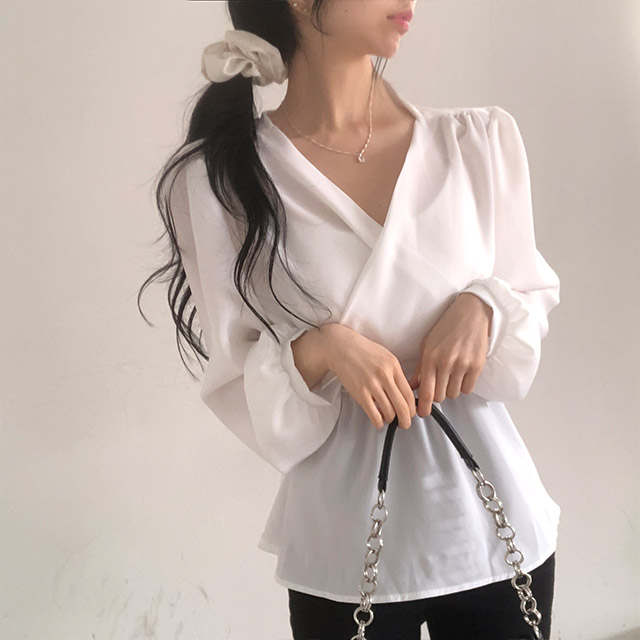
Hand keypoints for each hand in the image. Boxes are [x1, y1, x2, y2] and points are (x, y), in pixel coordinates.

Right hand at [320, 323, 416, 429]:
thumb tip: (403, 392)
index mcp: (393, 366)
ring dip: (390, 420)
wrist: (341, 348)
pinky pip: (374, 414)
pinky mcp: (360, 393)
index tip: (411, 413)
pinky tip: (378, 422)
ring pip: (389, 412)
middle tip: (404, 424)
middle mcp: (385, 376)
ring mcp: (372, 385)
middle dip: (405, 420)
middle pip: (402, 406)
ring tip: (388, 419)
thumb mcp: (385, 357)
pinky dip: (378, 422)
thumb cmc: (363, 351)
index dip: (412, 408)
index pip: (409, 393)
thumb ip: (395, 373)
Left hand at [407, 293, 492, 416]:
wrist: (471, 314)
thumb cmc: (446, 328)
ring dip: (450, 389)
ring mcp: (462, 365)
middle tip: (438, 386)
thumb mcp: (427, 345)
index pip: (425, 391)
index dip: (423, 407)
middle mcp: (446, 363)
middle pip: (439, 396)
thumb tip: (412, 386)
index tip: (421, 413)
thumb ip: (420, 368)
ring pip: (453, 394)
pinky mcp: (477, 366)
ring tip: (450, 375)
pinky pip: (467, 389)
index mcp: (430, 357)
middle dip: (437, 395)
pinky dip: (463, 386)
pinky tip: (461, 374)